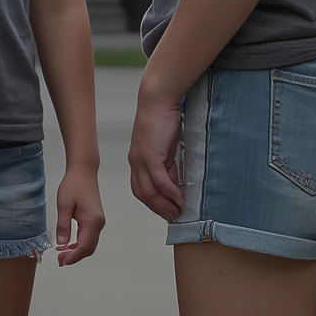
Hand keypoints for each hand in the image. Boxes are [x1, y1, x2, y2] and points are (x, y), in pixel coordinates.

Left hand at [52, 164, 103, 264]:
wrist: (83, 171)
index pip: (84, 247)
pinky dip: (80, 244)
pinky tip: (69, 244)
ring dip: (78, 251)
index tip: (61, 261)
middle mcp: (98, 224)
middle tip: (60, 260)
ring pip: (90, 244)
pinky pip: (89, 237)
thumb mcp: (63, 205)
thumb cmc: (73, 185)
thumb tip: (62, 244)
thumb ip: (63, 226)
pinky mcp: (96, 219)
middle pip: (89, 248)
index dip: (73, 257)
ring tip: (62, 254)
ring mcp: (99, 222)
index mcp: (92, 221)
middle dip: (75, 257)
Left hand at [128, 86, 184, 221]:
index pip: (142, 189)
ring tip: (180, 211)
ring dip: (166, 204)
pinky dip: (170, 192)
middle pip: (144, 195)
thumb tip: (177, 182)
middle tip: (175, 217)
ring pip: (151, 191)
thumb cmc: (164, 118)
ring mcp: (141, 159)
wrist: (158, 98)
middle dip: (160, 209)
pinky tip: (180, 198)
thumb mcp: (165, 146)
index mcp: (137, 160)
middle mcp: (135, 162)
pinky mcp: (150, 154)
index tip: (167, 212)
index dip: (154, 203)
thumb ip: (168, 163)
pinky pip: (159, 180)